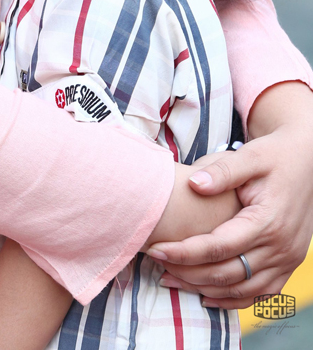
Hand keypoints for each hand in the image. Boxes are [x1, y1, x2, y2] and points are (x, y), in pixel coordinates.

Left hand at [146, 82, 312, 309]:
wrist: (305, 160)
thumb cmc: (273, 155)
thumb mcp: (249, 155)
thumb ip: (222, 171)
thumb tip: (193, 184)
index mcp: (268, 220)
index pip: (219, 246)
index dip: (185, 252)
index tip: (156, 249)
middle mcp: (280, 246)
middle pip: (227, 273)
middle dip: (188, 273)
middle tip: (157, 268)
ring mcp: (287, 259)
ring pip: (241, 289)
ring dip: (205, 289)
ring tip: (172, 280)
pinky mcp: (289, 264)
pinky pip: (260, 293)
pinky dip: (233, 299)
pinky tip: (206, 295)